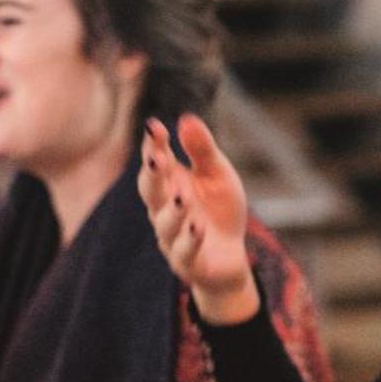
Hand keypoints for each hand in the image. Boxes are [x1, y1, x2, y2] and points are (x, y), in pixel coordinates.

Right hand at [138, 115, 258, 324]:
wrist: (230, 258)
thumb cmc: (218, 211)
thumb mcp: (217, 175)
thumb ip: (202, 150)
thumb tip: (186, 118)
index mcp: (169, 184)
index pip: (155, 161)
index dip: (153, 146)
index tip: (154, 128)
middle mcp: (163, 210)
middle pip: (151, 191)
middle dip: (152, 175)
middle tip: (157, 158)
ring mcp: (172, 237)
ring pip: (166, 223)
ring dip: (173, 210)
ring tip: (183, 197)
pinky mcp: (188, 262)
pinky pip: (185, 251)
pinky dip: (190, 239)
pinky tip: (198, 227)